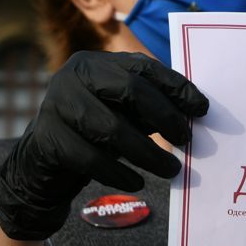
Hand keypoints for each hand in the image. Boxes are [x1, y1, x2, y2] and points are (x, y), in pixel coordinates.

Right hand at [0, 51, 207, 240]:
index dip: (176, 86)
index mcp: (96, 62)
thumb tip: (194, 112)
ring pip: (111, 128)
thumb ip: (150, 108)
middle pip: (129, 90)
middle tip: (187, 140)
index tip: (202, 108)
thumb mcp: (122, 113)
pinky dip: (119, 173)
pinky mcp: (48, 138)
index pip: (143, 67)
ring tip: (171, 170)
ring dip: (147, 153)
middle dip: (165, 117)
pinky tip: (138, 182)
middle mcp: (73, 75)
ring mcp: (56, 104)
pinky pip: (91, 158)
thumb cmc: (92, 133)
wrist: (43, 162)